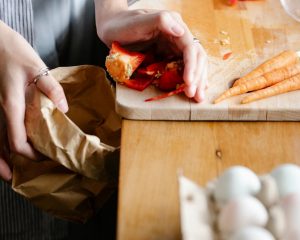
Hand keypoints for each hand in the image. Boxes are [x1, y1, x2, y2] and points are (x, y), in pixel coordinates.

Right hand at [0, 21, 68, 180]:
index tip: (44, 156)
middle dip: (6, 164)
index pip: (16, 140)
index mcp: (11, 106)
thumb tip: (63, 110)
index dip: (29, 154)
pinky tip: (4, 145)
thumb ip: (51, 89)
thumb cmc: (13, 51)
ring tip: (6, 172)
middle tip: (14, 178)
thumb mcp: (37, 67)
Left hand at [95, 8, 207, 101]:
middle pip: (196, 57)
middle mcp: (178, 36)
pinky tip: (193, 88)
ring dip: (197, 80)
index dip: (192, 65)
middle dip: (197, 76)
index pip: (190, 47)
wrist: (111, 29)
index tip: (188, 82)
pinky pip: (181, 68)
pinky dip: (189, 79)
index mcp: (174, 25)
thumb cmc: (122, 24)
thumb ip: (160, 21)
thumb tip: (181, 31)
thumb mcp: (139, 21)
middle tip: (194, 95)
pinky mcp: (167, 56)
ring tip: (198, 97)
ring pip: (192, 64)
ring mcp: (173, 47)